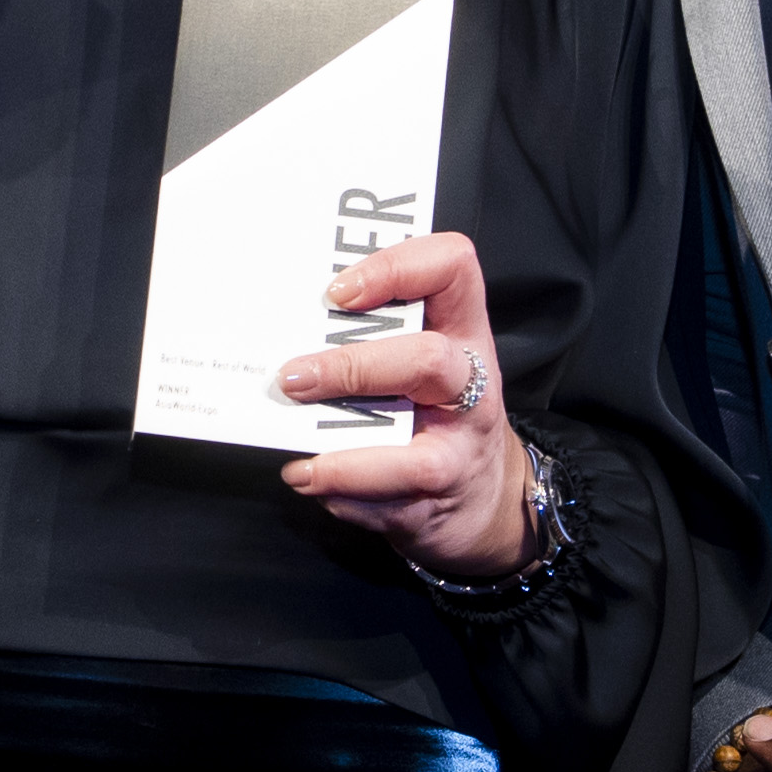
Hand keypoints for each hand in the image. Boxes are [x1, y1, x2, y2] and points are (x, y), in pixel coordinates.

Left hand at [278, 228, 538, 581]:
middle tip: (292, 379)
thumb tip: (287, 328)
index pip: (452, 267)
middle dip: (352, 370)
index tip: (337, 292)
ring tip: (300, 463)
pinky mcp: (438, 501)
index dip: (395, 268)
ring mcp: (461, 448)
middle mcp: (472, 384)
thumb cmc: (435, 408)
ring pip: (417, 458)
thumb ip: (372, 334)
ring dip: (346, 461)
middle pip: (429, 361)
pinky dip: (342, 494)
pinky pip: (388, 504)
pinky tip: (311, 480)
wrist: (484, 493)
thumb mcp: (422, 357)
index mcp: (463, 330)